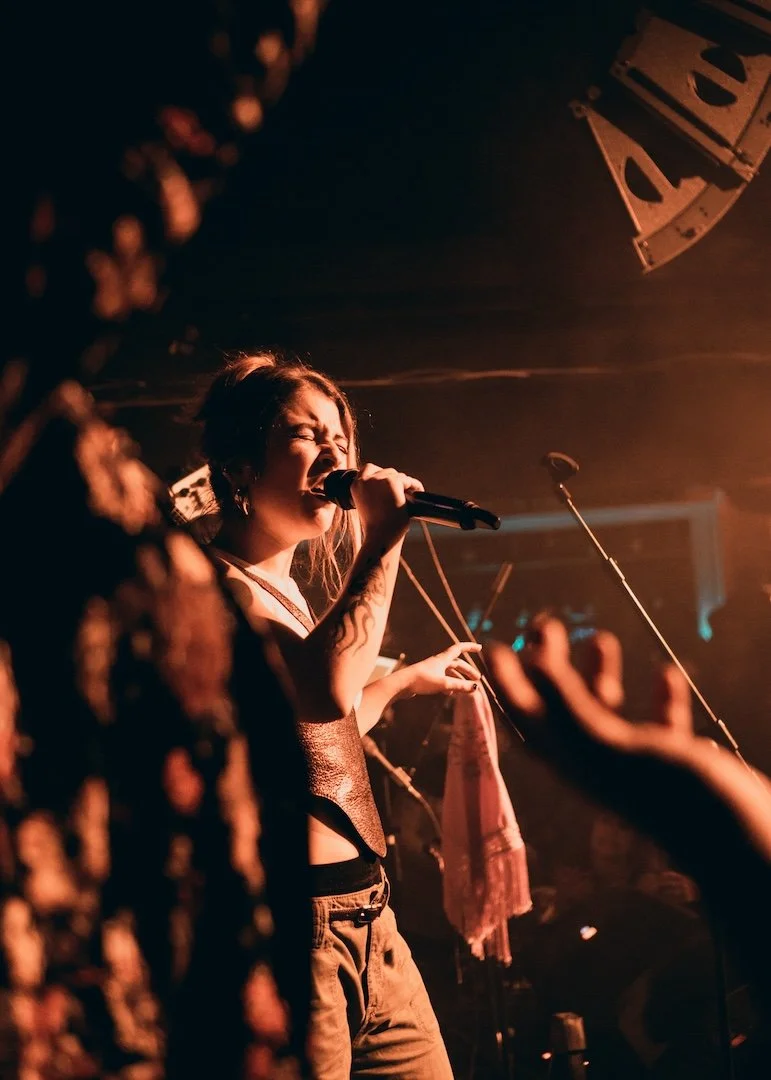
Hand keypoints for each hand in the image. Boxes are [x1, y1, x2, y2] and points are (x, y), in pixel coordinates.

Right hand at [350, 463, 423, 546]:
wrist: (380, 536)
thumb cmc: (376, 527)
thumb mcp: (369, 505)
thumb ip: (374, 492)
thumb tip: (393, 481)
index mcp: (355, 486)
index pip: (368, 468)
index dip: (380, 474)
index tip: (389, 483)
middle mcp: (364, 480)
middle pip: (385, 472)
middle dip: (395, 481)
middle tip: (403, 491)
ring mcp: (378, 479)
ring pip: (397, 476)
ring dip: (404, 484)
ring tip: (411, 493)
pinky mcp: (392, 482)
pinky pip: (408, 480)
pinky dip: (415, 486)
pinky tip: (418, 492)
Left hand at [402, 642, 481, 697]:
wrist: (401, 685)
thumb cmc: (421, 681)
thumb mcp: (444, 684)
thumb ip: (460, 686)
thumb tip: (475, 688)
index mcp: (442, 659)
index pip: (459, 648)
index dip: (470, 647)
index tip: (480, 648)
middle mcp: (437, 662)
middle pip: (456, 664)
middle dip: (467, 670)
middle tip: (477, 679)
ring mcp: (432, 670)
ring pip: (449, 673)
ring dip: (459, 679)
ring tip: (466, 689)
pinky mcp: (426, 678)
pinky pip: (442, 679)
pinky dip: (449, 684)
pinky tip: (450, 693)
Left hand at [483, 617, 770, 860]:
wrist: (746, 847)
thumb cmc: (676, 797)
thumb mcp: (612, 747)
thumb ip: (569, 706)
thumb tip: (528, 662)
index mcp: (576, 763)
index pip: (526, 718)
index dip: (506, 682)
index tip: (494, 643)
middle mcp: (600, 764)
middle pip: (560, 709)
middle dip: (547, 666)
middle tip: (544, 622)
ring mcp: (639, 766)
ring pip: (608, 714)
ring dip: (599, 675)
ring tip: (599, 637)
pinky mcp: (679, 767)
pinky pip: (661, 726)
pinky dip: (659, 699)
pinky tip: (665, 674)